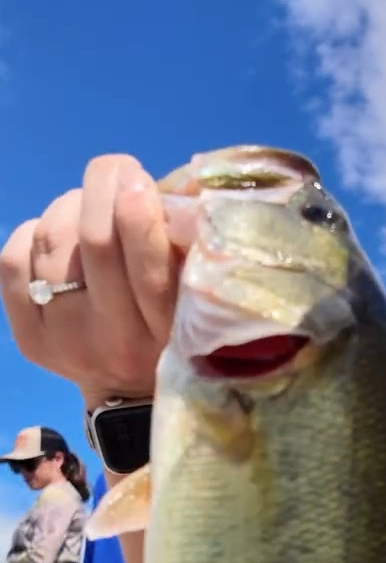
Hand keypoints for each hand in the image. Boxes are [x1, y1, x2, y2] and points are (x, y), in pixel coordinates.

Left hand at [0, 154, 179, 410]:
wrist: (129, 391)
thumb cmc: (171, 326)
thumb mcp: (190, 294)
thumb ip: (181, 245)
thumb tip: (156, 184)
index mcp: (166, 330)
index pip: (147, 268)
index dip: (138, 213)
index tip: (137, 178)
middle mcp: (113, 340)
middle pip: (94, 242)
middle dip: (102, 188)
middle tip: (116, 170)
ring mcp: (65, 340)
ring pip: (52, 240)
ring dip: (71, 206)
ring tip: (89, 209)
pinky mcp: (30, 340)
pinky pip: (12, 262)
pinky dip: (32, 233)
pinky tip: (56, 237)